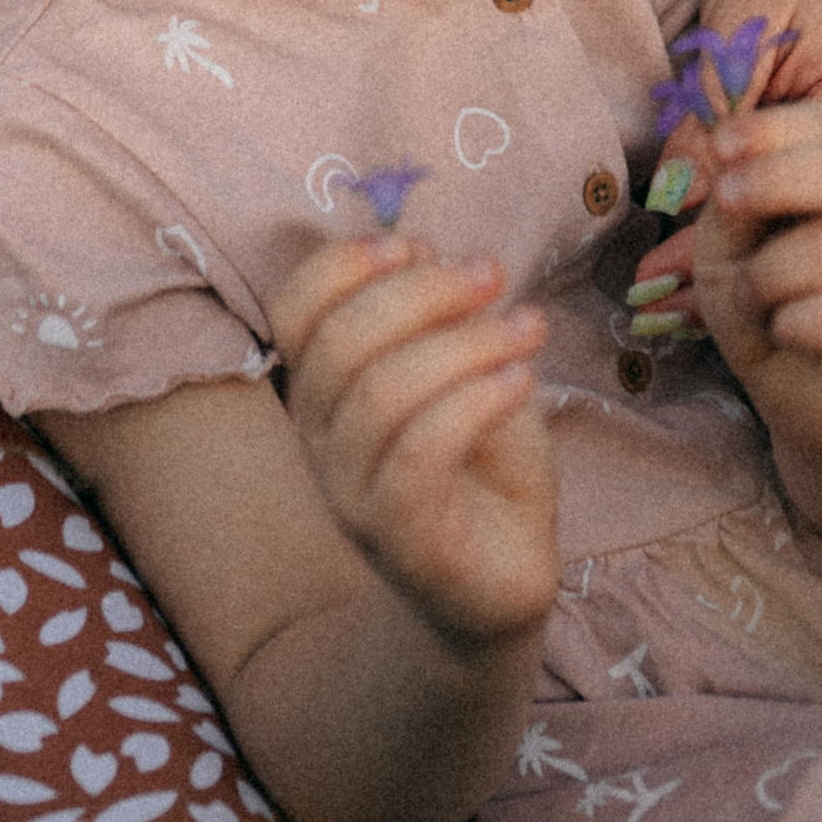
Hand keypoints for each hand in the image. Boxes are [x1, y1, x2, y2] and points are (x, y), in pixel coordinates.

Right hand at [273, 235, 559, 655]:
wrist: (503, 577)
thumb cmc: (482, 462)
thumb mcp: (465, 369)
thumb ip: (439, 315)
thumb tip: (423, 247)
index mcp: (326, 388)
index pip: (292, 312)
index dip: (341, 265)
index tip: (413, 243)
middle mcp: (323, 441)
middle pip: (340, 344)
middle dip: (421, 292)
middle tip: (493, 274)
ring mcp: (354, 495)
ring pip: (382, 394)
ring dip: (464, 343)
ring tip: (528, 328)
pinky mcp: (402, 540)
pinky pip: (421, 453)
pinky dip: (476, 400)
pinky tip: (524, 380)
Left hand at [679, 103, 821, 467]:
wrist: (803, 393)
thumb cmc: (763, 297)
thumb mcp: (727, 239)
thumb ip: (730, 195)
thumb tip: (725, 151)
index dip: (780, 127)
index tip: (722, 143)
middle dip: (783, 177)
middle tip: (728, 199)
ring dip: (769, 273)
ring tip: (751, 297)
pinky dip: (793, 323)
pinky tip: (784, 331)